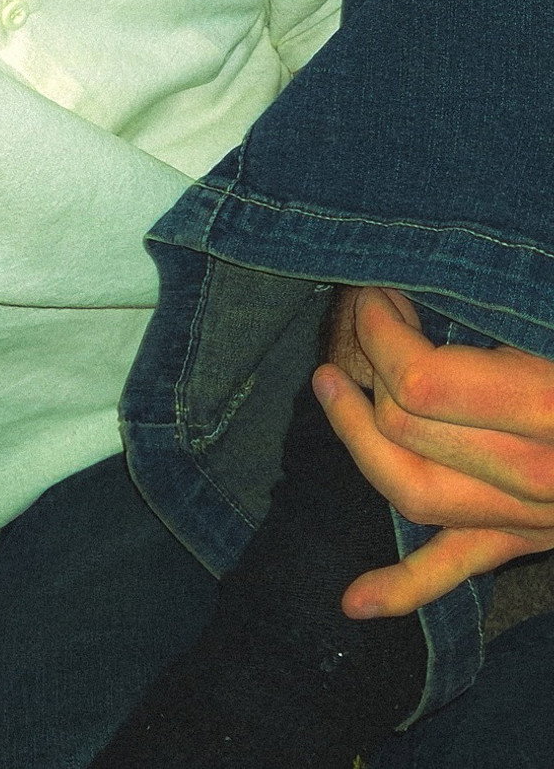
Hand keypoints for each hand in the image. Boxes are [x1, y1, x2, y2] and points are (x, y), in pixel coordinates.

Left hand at [312, 287, 553, 617]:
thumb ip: (513, 299)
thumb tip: (451, 259)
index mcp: (550, 408)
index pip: (421, 380)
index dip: (383, 329)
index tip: (382, 287)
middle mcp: (537, 473)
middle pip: (405, 427)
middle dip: (368, 360)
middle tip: (367, 310)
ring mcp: (533, 516)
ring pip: (413, 495)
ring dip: (355, 441)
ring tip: (329, 387)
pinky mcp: (532, 538)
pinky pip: (459, 570)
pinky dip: (402, 589)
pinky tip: (353, 603)